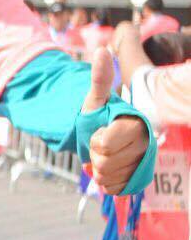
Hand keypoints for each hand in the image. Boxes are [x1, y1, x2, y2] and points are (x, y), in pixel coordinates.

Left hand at [82, 48, 148, 195]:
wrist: (106, 135)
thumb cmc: (101, 115)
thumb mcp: (96, 98)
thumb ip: (100, 78)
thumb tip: (101, 50)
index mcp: (137, 124)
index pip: (105, 144)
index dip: (96, 141)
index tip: (98, 133)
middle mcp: (145, 144)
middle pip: (105, 163)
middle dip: (95, 156)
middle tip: (99, 145)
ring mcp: (142, 163)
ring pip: (107, 177)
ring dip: (98, 169)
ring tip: (103, 156)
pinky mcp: (138, 179)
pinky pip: (114, 188)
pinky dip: (105, 182)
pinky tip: (107, 170)